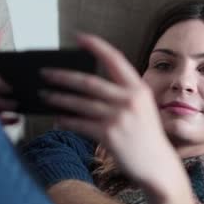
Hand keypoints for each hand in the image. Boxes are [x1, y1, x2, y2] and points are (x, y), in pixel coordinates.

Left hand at [40, 34, 179, 189]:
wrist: (157, 166)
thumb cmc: (146, 137)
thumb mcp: (143, 109)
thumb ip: (123, 94)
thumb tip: (87, 85)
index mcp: (139, 89)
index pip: (115, 59)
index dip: (96, 46)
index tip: (79, 37)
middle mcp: (130, 100)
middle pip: (89, 82)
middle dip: (63, 76)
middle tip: (45, 73)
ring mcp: (119, 117)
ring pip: (80, 103)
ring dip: (59, 98)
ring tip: (45, 95)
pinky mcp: (109, 135)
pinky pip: (80, 123)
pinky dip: (66, 120)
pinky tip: (57, 117)